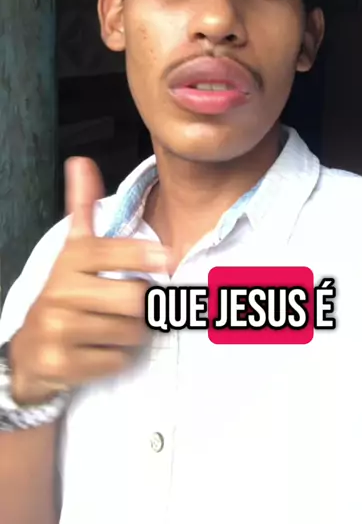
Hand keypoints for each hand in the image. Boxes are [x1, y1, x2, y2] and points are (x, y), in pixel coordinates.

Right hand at [9, 157, 167, 405]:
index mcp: (69, 261)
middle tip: (134, 306)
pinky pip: (116, 360)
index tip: (166, 256)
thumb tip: (80, 161)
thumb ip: (83, 208)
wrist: (31, 350)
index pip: (108, 252)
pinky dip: (119, 358)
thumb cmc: (66, 293)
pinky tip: (102, 349)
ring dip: (133, 333)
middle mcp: (60, 293)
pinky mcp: (62, 363)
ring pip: (129, 331)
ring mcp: (58, 330)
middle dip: (142, 304)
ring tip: (114, 327)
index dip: (139, 254)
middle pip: (131, 297)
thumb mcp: (74, 250)